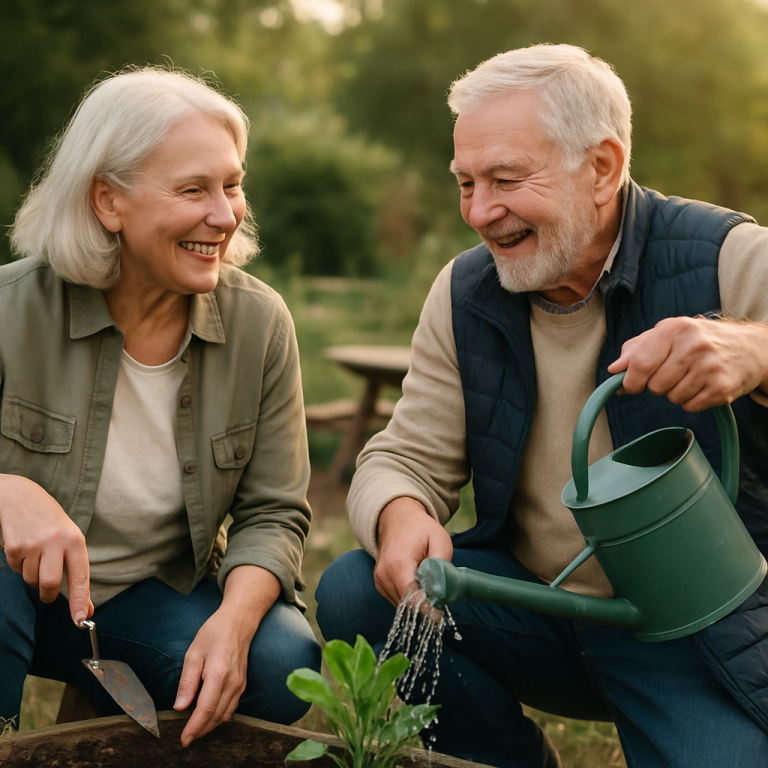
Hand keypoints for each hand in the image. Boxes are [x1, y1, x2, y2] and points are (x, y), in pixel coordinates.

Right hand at [0, 474, 92, 622]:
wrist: (20, 496)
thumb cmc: (51, 522)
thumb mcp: (70, 540)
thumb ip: (77, 573)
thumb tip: (85, 610)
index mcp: (75, 540)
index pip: (80, 576)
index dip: (80, 600)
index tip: (81, 620)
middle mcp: (55, 541)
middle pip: (50, 584)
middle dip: (48, 595)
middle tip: (48, 592)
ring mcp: (33, 543)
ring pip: (32, 580)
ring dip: (33, 576)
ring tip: (37, 555)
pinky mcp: (14, 546)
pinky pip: (18, 570)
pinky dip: (21, 565)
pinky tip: (24, 547)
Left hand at [174, 565, 279, 746]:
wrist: (239, 621)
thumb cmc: (214, 633)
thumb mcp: (194, 652)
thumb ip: (187, 681)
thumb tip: (180, 707)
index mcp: (218, 674)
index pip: (205, 709)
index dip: (194, 727)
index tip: (183, 740)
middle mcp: (233, 682)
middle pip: (216, 716)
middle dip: (201, 731)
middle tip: (186, 739)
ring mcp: (240, 684)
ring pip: (225, 715)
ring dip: (210, 726)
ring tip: (195, 731)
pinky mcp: (243, 683)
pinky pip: (232, 707)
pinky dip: (220, 717)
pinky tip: (209, 717)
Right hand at [374, 497, 452, 604]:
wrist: (398, 518)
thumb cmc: (421, 529)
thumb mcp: (440, 540)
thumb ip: (441, 567)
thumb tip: (440, 593)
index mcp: (398, 564)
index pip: (411, 598)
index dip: (427, 609)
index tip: (440, 614)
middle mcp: (384, 574)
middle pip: (406, 605)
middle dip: (424, 605)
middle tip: (438, 596)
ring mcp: (379, 579)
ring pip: (401, 605)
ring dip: (416, 602)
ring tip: (427, 584)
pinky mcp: (379, 583)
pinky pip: (396, 599)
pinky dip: (408, 597)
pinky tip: (417, 584)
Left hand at [608, 316, 767, 411]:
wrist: (748, 348)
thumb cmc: (697, 341)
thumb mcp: (666, 334)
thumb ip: (636, 349)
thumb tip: (614, 369)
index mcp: (674, 329)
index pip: (640, 363)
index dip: (631, 380)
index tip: (632, 385)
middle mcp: (694, 345)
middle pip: (655, 385)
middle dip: (657, 386)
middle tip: (672, 373)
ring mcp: (710, 366)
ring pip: (672, 398)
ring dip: (675, 393)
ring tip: (691, 377)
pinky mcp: (722, 387)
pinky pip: (690, 406)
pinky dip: (691, 401)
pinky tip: (702, 386)